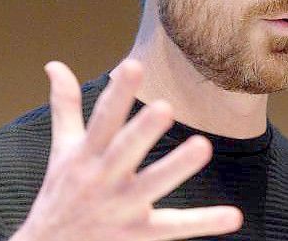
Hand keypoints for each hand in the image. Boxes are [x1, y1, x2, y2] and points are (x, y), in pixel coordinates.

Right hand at [10, 60, 242, 240]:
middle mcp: (103, 178)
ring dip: (176, 167)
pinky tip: (233, 216)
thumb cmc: (61, 191)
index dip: (117, 93)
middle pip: (125, 151)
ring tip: (203, 146)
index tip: (132, 65)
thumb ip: (65, 106)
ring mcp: (122, 207)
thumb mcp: (62, 149)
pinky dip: (204, 223)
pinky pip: (173, 228)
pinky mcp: (138, 234)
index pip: (103, 119)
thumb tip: (54, 63)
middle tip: (164, 107)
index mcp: (87, 154)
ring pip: (151, 186)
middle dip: (142, 131)